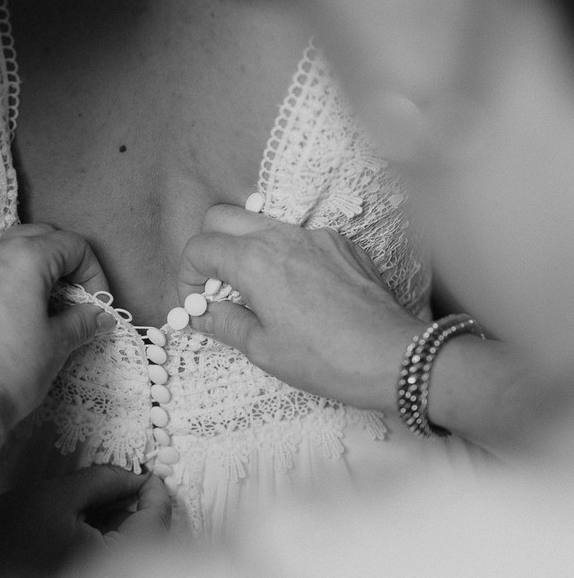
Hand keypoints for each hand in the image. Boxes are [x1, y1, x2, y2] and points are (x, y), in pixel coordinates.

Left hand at [0, 225, 113, 429]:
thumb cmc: (12, 368)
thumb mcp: (57, 343)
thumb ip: (82, 321)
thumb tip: (99, 316)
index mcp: (24, 257)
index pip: (72, 245)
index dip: (94, 274)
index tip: (98, 305)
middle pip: (41, 237)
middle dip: (66, 262)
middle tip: (78, 298)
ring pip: (11, 250)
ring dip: (37, 268)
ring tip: (50, 304)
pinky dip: (10, 279)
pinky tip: (20, 312)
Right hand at [0, 466, 171, 577]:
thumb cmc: (7, 538)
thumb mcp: (57, 495)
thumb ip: (105, 481)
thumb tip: (138, 479)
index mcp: (111, 563)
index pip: (156, 523)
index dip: (154, 492)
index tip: (148, 474)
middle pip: (146, 542)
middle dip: (134, 510)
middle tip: (115, 486)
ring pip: (128, 555)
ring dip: (119, 528)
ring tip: (87, 508)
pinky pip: (109, 569)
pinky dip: (103, 545)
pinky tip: (79, 531)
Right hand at [178, 205, 420, 412]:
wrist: (390, 356)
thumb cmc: (325, 358)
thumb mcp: (263, 348)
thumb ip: (225, 322)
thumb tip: (201, 314)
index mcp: (254, 261)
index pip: (200, 247)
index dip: (187, 275)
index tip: (195, 301)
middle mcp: (282, 236)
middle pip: (224, 219)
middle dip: (210, 247)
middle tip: (216, 286)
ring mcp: (315, 236)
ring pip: (263, 224)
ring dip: (247, 249)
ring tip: (256, 292)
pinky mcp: (341, 245)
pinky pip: (300, 237)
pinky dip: (285, 256)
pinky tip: (296, 293)